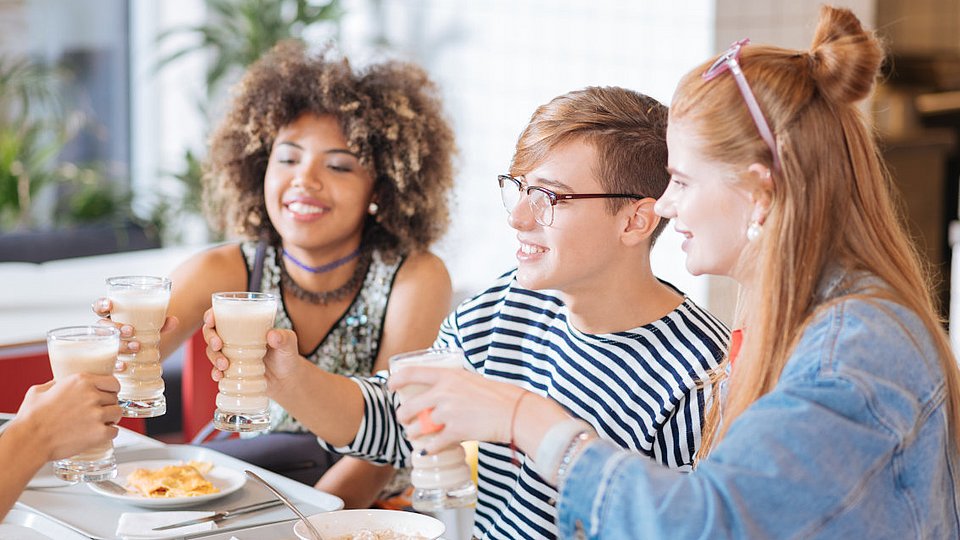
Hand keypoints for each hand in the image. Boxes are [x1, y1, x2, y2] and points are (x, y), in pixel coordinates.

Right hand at [15, 374, 121, 461]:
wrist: (30, 440)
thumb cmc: (31, 417)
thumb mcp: (39, 391)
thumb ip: (54, 383)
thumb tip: (59, 382)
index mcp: (81, 381)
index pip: (112, 382)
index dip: (111, 389)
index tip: (108, 395)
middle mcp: (92, 395)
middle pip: (115, 398)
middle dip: (108, 405)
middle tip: (99, 412)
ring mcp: (97, 414)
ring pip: (118, 413)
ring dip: (112, 418)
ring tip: (101, 423)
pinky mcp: (99, 432)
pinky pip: (115, 431)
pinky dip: (109, 434)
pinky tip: (100, 435)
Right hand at [94, 297, 177, 371]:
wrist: (141, 350)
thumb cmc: (143, 331)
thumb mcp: (152, 324)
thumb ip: (162, 322)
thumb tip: (175, 321)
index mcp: (112, 315)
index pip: (100, 306)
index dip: (102, 304)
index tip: (110, 304)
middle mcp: (106, 329)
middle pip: (103, 325)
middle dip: (115, 327)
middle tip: (130, 330)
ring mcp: (105, 344)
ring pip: (105, 343)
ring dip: (119, 345)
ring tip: (136, 346)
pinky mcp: (108, 359)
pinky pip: (107, 362)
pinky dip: (116, 364)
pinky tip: (123, 366)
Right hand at [202, 309, 305, 394]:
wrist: (286, 380)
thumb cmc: (287, 355)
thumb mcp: (289, 343)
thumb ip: (284, 337)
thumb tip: (272, 335)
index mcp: (245, 325)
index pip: (222, 315)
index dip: (211, 315)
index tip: (211, 320)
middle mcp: (234, 338)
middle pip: (211, 332)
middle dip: (210, 337)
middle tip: (218, 345)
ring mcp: (231, 355)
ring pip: (212, 351)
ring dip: (213, 357)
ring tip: (224, 365)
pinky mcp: (230, 370)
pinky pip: (216, 370)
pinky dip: (215, 372)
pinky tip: (219, 376)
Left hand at [389, 367, 526, 453]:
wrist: (514, 411)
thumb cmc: (498, 395)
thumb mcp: (472, 379)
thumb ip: (454, 383)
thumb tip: (442, 390)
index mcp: (448, 375)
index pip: (412, 373)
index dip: (396, 380)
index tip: (390, 385)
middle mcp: (443, 393)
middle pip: (409, 407)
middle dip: (402, 417)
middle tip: (404, 420)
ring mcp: (448, 413)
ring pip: (417, 428)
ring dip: (413, 435)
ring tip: (415, 437)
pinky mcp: (455, 432)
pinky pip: (433, 444)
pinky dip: (428, 449)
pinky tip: (428, 451)